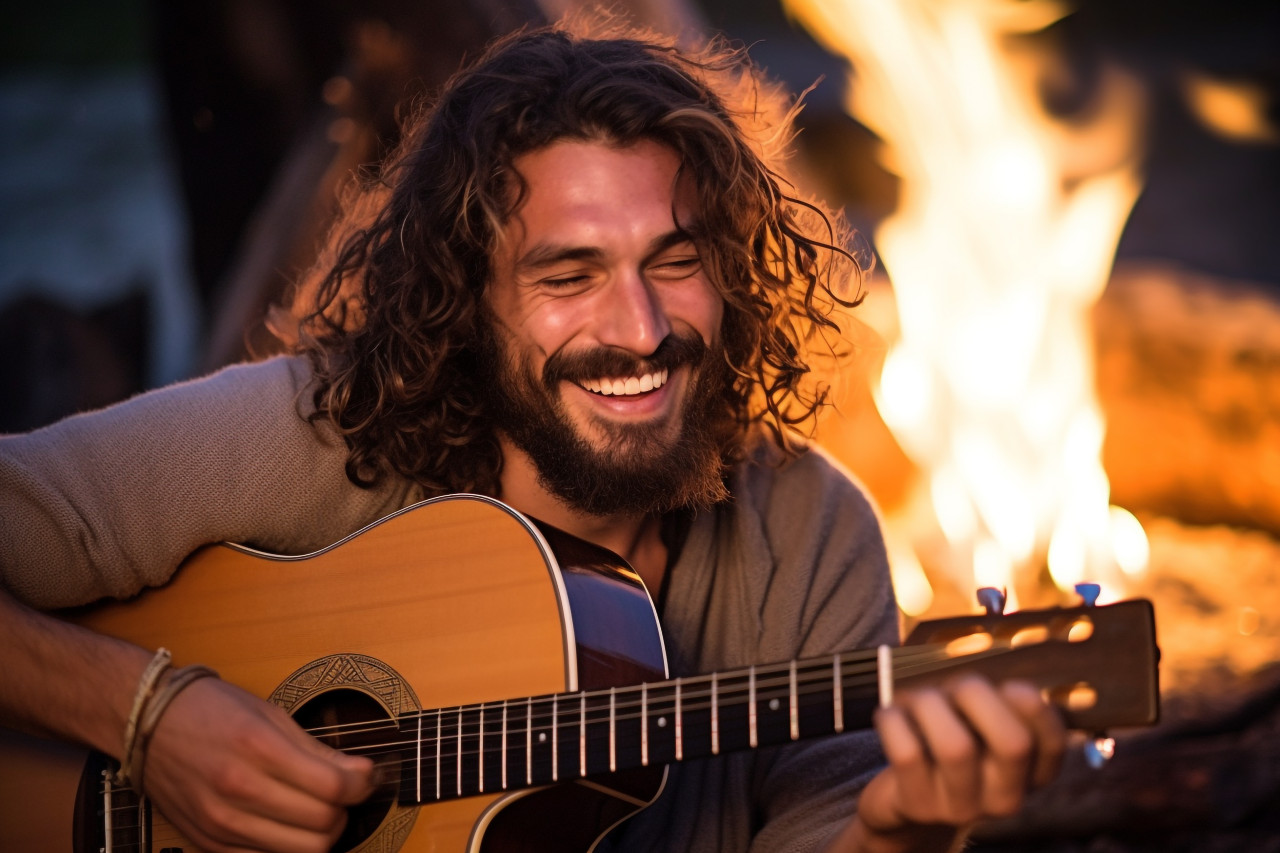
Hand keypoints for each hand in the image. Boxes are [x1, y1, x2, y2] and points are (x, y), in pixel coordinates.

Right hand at [141, 676, 374, 852]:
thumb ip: (317, 750)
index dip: (362, 784)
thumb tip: (361, 775)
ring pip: (301, 851)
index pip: (334, 788)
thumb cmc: (212, 709)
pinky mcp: (209, 843)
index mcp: (258, 748)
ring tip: (318, 809)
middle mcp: (239, 790)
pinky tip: (288, 823)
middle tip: (341, 792)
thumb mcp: (270, 714)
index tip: (365, 776)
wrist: (149, 723)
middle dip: (344, 810)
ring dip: (321, 832)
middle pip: (323, 825)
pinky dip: (288, 846)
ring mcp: (222, 823)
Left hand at [841, 676, 1065, 852]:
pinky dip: (894, 720)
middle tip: (955, 685)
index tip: (1008, 685)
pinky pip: (907, 754)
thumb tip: (987, 652)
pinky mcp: (917, 805)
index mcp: (1029, 775)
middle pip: (1013, 743)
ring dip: (931, 705)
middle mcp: (1004, 798)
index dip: (1035, 706)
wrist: (904, 807)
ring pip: (956, 747)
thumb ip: (992, 701)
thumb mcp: (978, 730)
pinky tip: (891, 715)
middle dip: (979, 696)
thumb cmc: (945, 749)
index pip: (1054, 741)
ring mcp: (961, 807)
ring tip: (918, 699)